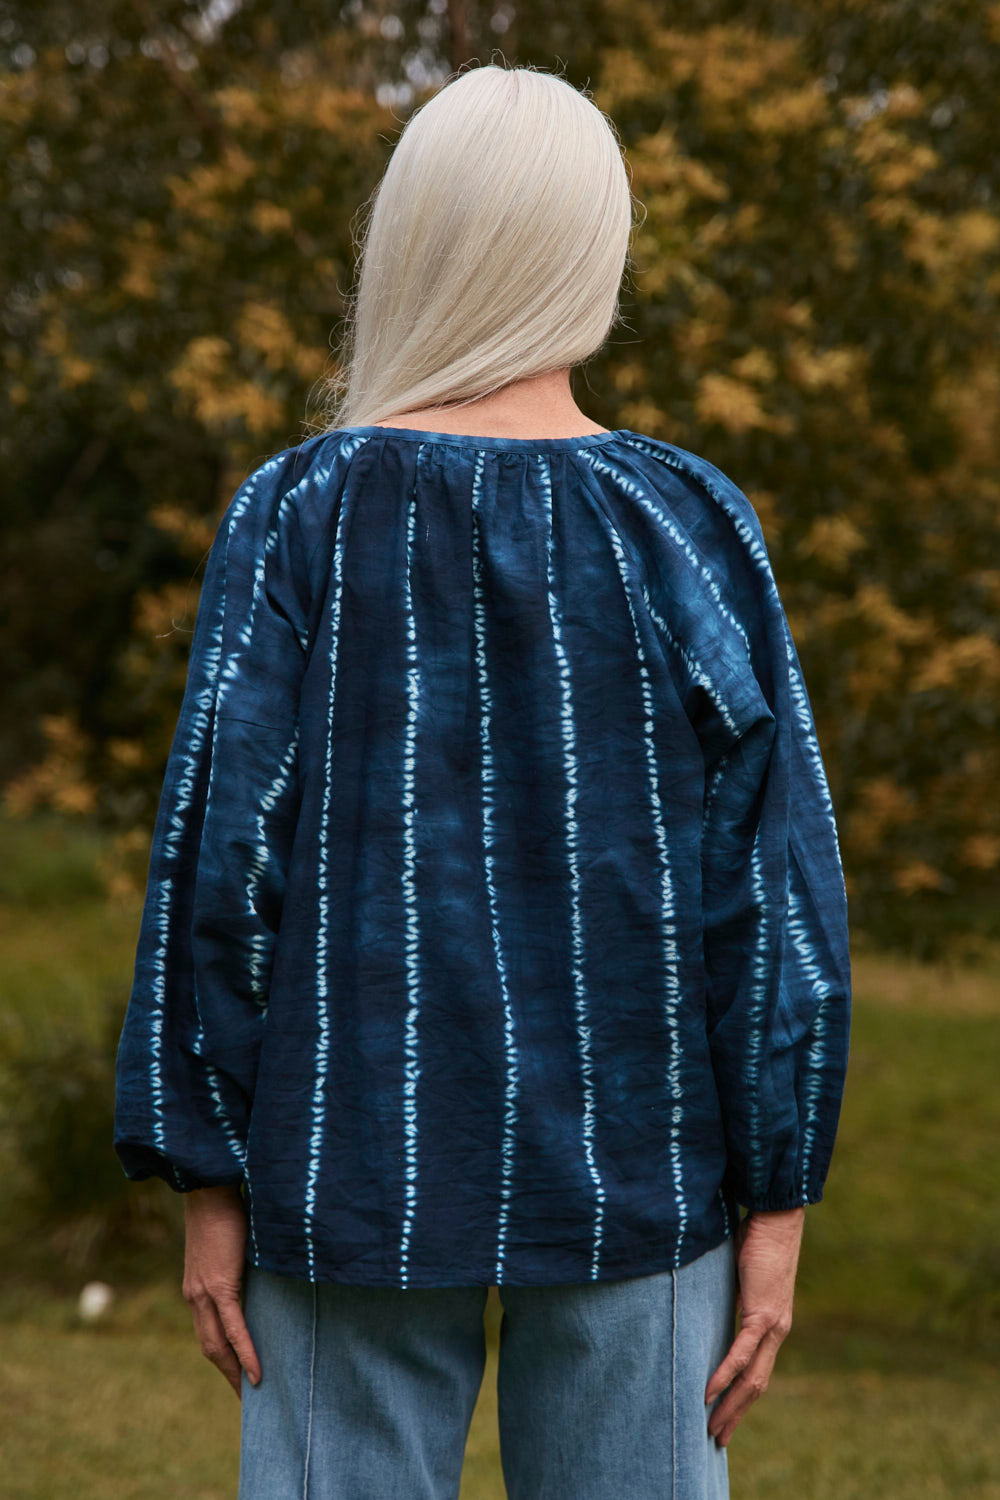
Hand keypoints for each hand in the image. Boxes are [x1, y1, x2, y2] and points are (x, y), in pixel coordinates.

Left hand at [182, 1183, 260, 1398]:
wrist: (212, 1186)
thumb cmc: (226, 1209)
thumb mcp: (227, 1247)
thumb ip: (235, 1268)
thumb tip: (258, 1280)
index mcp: (195, 1288)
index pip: (207, 1333)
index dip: (221, 1358)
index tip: (236, 1377)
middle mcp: (194, 1296)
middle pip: (209, 1348)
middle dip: (227, 1375)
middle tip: (246, 1398)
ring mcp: (204, 1292)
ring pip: (218, 1345)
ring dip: (234, 1373)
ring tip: (252, 1394)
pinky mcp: (220, 1285)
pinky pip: (234, 1328)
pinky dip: (245, 1352)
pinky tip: (257, 1372)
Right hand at [704, 1206, 803, 1447]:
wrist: (777, 1218)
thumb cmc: (757, 1239)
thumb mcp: (742, 1278)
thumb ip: (734, 1298)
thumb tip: (710, 1305)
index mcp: (773, 1324)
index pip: (758, 1372)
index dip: (742, 1398)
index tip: (725, 1417)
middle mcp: (777, 1331)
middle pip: (756, 1385)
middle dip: (736, 1414)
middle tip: (718, 1438)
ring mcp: (772, 1325)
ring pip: (751, 1378)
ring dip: (731, 1406)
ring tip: (712, 1427)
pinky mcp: (761, 1313)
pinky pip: (741, 1353)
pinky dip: (724, 1375)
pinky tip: (708, 1392)